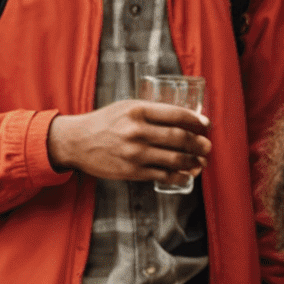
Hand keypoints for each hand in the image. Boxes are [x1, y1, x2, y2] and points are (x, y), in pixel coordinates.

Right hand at [47, 100, 210, 183]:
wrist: (76, 141)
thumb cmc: (105, 122)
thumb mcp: (127, 107)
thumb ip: (152, 111)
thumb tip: (184, 118)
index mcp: (138, 111)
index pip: (176, 114)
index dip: (196, 120)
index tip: (206, 124)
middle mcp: (137, 131)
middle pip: (179, 138)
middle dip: (199, 143)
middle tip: (207, 146)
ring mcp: (134, 153)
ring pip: (174, 159)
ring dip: (194, 161)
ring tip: (201, 162)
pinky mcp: (131, 171)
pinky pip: (162, 175)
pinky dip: (179, 176)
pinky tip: (186, 175)